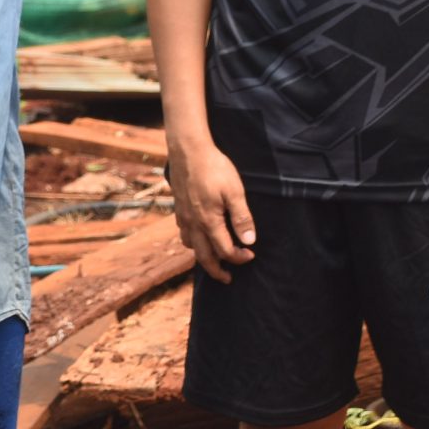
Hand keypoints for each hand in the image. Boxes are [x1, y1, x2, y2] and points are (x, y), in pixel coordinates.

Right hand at [166, 137, 255, 283]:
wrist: (188, 150)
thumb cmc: (214, 168)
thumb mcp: (234, 191)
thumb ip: (242, 218)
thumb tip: (249, 241)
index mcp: (209, 222)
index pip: (224, 250)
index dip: (239, 257)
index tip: (251, 255)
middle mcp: (193, 223)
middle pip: (203, 257)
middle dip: (216, 271)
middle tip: (227, 278)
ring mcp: (183, 215)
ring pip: (190, 245)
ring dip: (202, 256)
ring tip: (212, 258)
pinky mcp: (178, 206)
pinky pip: (183, 231)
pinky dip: (191, 240)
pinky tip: (197, 234)